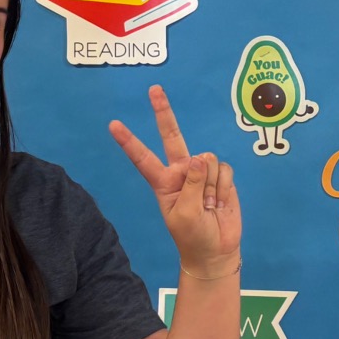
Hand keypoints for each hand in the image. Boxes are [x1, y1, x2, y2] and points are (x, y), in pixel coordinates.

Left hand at [109, 84, 240, 278]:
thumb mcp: (185, 214)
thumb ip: (191, 185)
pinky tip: (220, 202)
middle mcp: (180, 171)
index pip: (143, 158)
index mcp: (162, 181)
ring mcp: (201, 172)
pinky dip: (224, 187)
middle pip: (172, 136)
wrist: (216, 250)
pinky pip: (224, 170)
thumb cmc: (193, 236)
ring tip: (209, 206)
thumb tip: (200, 157)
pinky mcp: (221, 176)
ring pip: (206, 161)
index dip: (129, 141)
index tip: (113, 124)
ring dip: (211, 186)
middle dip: (163, 112)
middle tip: (154, 88)